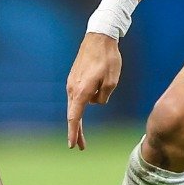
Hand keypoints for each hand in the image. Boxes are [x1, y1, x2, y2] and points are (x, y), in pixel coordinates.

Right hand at [65, 32, 122, 149]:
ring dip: (88, 105)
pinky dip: (87, 97)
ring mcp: (72, 82)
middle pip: (74, 114)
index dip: (74, 132)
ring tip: (105, 82)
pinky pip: (81, 93)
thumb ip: (103, 97)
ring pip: (79, 102)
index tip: (72, 145)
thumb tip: (95, 102)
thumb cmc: (108, 59)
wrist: (99, 37)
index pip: (75, 117)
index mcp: (81, 91)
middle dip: (77, 131)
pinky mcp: (74, 77)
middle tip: (81, 147)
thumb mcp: (112, 82)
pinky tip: (99, 83)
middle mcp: (73, 88)